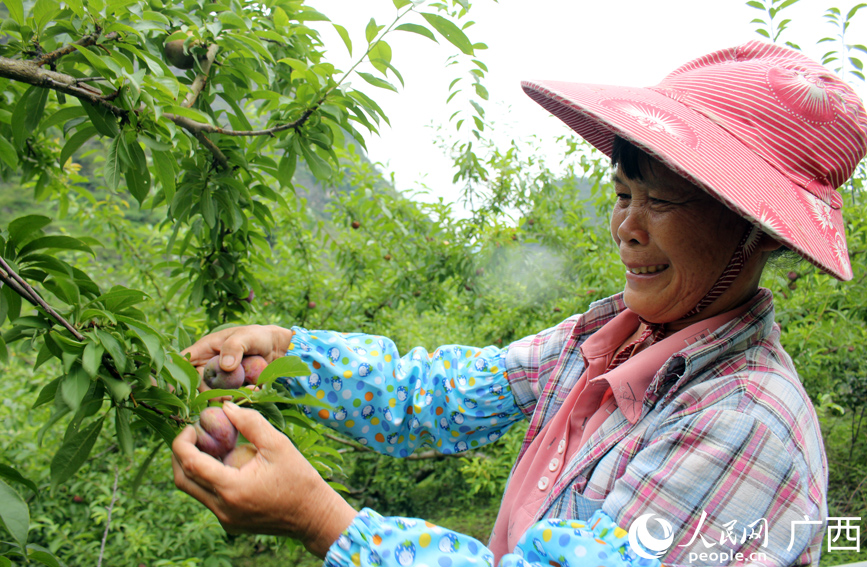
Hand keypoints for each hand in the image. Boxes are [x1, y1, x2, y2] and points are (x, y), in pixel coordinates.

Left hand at [172, 402, 356, 556]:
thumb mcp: (278, 444)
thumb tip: (226, 407)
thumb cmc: (299, 478)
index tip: (192, 426)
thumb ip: (250, 422)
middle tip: (193, 435)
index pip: (190, 464)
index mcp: (232, 488)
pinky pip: (208, 498)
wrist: (313, 515)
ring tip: (209, 447)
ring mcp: (225, 518)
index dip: (183, 442)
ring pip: (193, 491)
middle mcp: (222, 507)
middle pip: (182, 480)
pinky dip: (208, 479)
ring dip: (193, 467)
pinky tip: (225, 464)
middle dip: (180, 455)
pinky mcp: (230, 522)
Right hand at [182, 325, 294, 389]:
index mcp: (205, 349)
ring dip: (225, 396)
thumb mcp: (246, 336)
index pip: (183, 361)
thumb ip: (234, 347)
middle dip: (207, 392)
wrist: (277, 348)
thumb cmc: (258, 336)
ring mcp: (220, 378)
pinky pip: (230, 396)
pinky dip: (240, 397)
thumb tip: (225, 366)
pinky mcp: (232, 388)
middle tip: (224, 396)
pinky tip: (252, 390)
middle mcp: (208, 365)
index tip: (176, 389)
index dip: (175, 374)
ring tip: (243, 392)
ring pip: (212, 393)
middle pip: (196, 383)